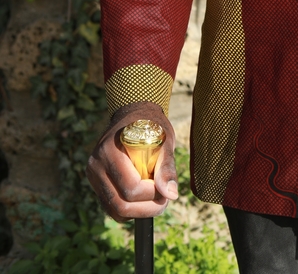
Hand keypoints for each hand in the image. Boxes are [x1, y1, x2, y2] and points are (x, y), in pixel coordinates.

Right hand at [86, 101, 177, 221]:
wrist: (133, 115)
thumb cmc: (150, 126)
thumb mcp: (163, 140)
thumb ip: (166, 167)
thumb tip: (171, 194)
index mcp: (109, 151)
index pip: (131, 187)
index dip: (152, 194)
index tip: (167, 191)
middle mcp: (96, 165)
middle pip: (120, 203)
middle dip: (146, 208)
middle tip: (164, 201)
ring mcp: (94, 176)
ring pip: (115, 210)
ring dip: (138, 212)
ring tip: (156, 201)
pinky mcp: (96, 184)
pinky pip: (111, 207)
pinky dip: (129, 210)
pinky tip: (143, 201)